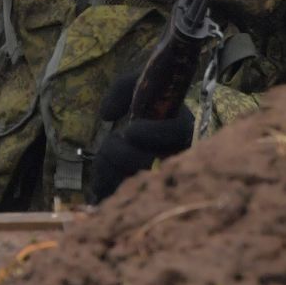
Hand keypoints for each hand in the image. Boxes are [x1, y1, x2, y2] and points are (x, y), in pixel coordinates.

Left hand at [86, 68, 193, 203]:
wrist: (158, 130)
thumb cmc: (152, 103)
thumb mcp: (142, 83)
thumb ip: (123, 87)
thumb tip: (106, 115)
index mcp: (183, 127)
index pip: (178, 132)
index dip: (152, 132)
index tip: (129, 129)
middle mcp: (180, 157)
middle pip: (153, 165)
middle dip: (122, 154)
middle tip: (113, 140)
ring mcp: (166, 180)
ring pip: (137, 186)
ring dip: (110, 171)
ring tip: (104, 158)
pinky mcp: (148, 198)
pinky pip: (125, 201)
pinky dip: (107, 189)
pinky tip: (102, 177)